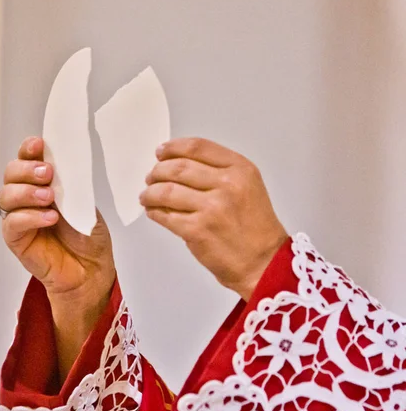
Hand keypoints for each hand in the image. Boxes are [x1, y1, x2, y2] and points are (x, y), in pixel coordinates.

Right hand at [0, 136, 115, 306]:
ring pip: (7, 196)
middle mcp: (26, 197)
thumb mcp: (84, 202)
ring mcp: (19, 218)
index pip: (26, 159)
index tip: (39, 144)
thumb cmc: (87, 236)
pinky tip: (49, 218)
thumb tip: (63, 164)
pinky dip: (30, 217)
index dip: (28, 149)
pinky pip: (13, 223)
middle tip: (48, 173)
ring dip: (27, 192)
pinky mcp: (16, 240)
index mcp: (42, 183)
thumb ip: (70, 183)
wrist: (91, 269)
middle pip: (11, 173)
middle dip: (27, 169)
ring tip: (50, 198)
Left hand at [140, 138, 287, 300]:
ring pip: (166, 190)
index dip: (173, 148)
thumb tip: (177, 165)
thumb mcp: (247, 187)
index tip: (161, 152)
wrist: (264, 263)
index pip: (197, 147)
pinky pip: (165, 215)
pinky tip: (153, 212)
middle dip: (157, 172)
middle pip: (178, 167)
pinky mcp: (197, 230)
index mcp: (240, 169)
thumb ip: (217, 173)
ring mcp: (212, 207)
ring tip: (146, 196)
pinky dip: (154, 212)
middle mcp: (227, 184)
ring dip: (150, 192)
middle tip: (151, 178)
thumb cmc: (255, 229)